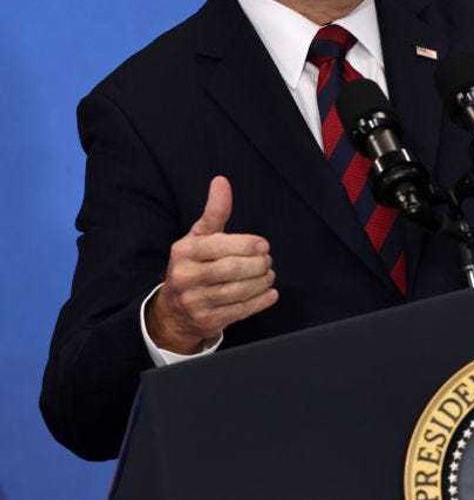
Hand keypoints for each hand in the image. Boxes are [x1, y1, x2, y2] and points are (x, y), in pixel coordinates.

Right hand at [146, 176, 277, 353]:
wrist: (174, 310)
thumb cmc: (194, 265)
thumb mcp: (200, 237)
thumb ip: (215, 212)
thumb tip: (221, 181)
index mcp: (184, 252)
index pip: (219, 245)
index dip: (246, 244)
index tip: (264, 245)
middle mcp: (185, 277)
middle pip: (231, 269)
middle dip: (257, 264)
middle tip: (267, 261)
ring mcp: (194, 302)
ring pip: (237, 292)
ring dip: (261, 282)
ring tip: (268, 274)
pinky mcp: (206, 321)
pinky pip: (239, 311)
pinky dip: (260, 301)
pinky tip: (270, 293)